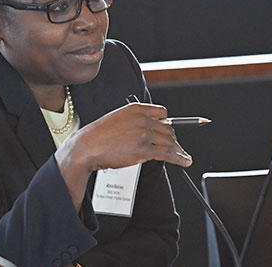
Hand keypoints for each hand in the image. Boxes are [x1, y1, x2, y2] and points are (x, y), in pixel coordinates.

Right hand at [55, 102, 191, 209]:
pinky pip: (167, 154)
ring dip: (178, 150)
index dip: (167, 123)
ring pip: (169, 142)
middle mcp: (143, 119)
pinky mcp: (144, 151)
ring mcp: (144, 135)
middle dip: (173, 139)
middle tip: (177, 147)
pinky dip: (179, 159)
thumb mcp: (118, 118)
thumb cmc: (99, 135)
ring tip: (183, 156)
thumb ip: (135, 120)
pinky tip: (185, 161)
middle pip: (168, 129)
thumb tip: (151, 128)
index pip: (162, 113)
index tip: (171, 130)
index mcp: (136, 109)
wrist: (86, 147)